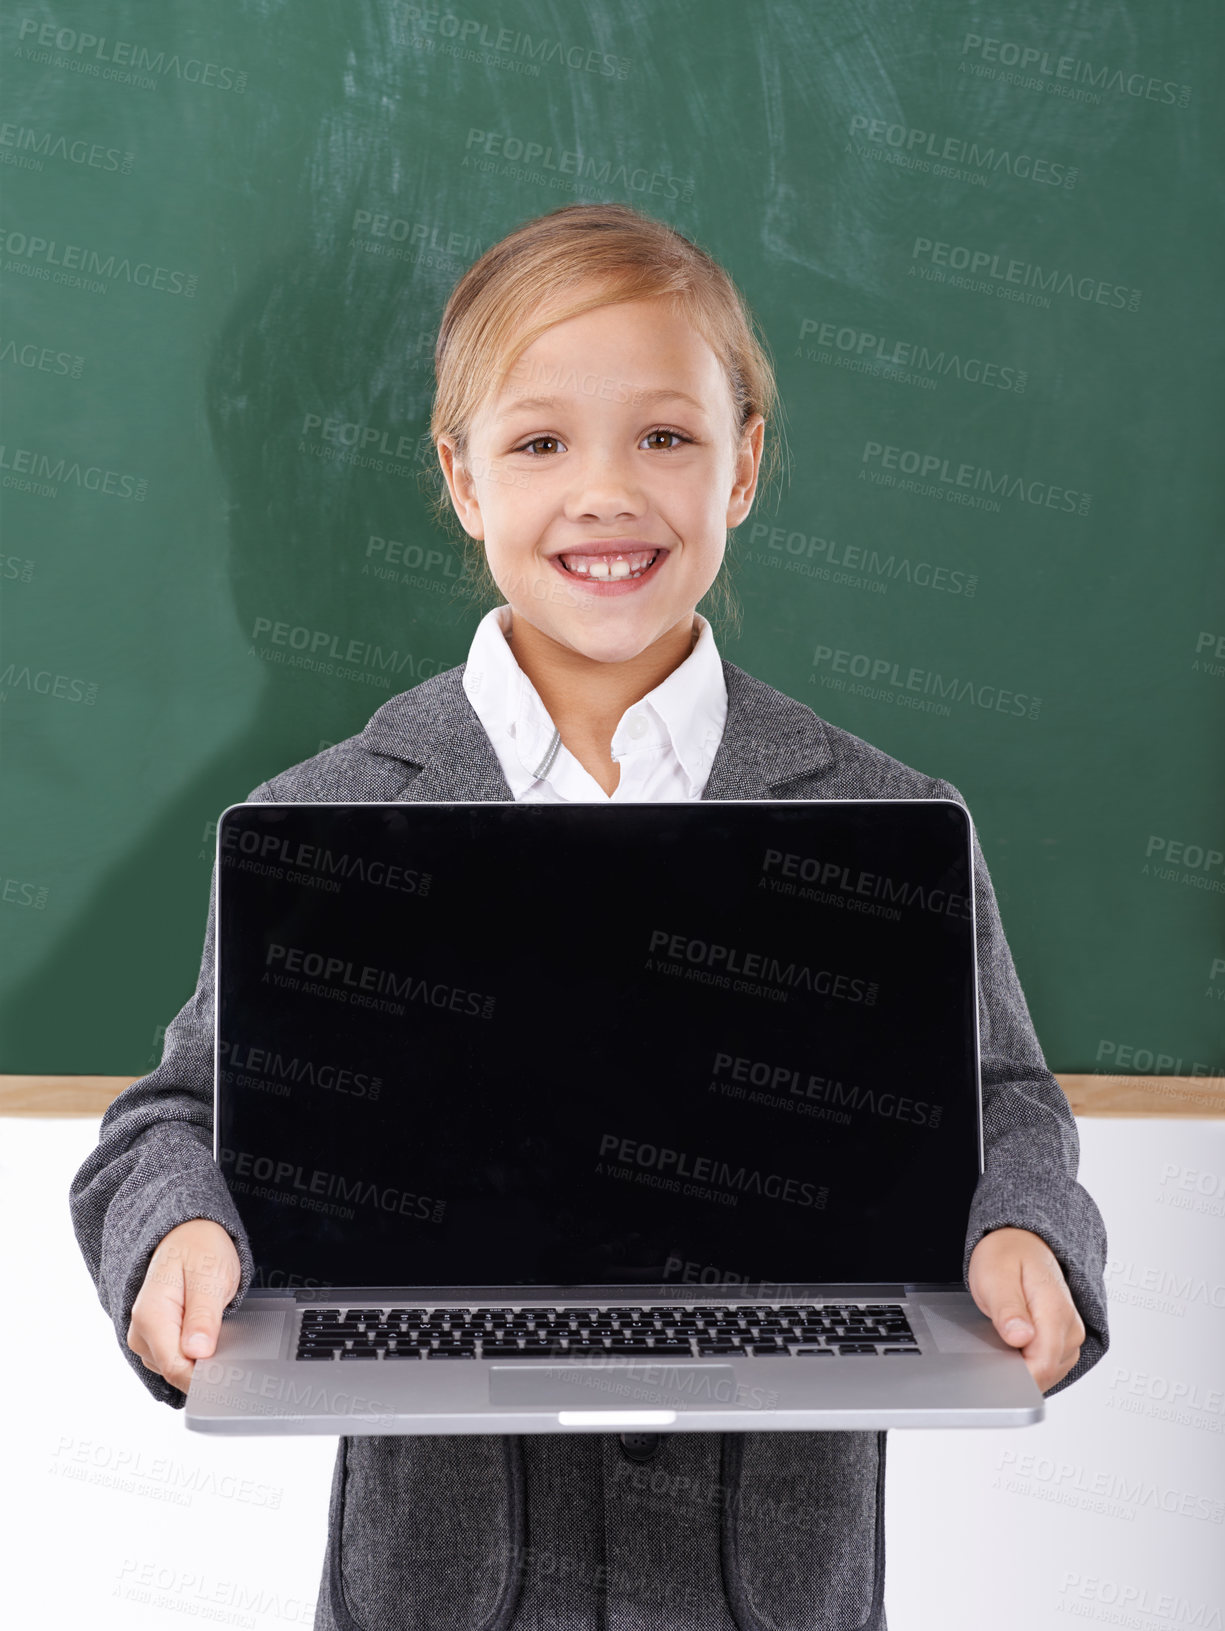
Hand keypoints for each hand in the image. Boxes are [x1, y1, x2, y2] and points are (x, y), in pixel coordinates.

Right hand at [126, 1219, 240, 1392]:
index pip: (175, 1368)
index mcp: (150, 1317)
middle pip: (176, 1372)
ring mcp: (146, 1337)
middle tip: (233, 1341)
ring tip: (220, 1328)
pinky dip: (196, 1354)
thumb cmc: (199, 1247)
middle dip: (206, 1367)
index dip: (205, 1377)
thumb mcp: (210, 1276)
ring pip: (177, 1369)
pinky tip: (210, 1334)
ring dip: (202, 1359)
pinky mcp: (156, 1339)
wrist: (187, 1232)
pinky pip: (177, 1360)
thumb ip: (203, 1316)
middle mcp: (141, 1332)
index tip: (232, 1374)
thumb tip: (198, 1352)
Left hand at [967, 1226, 1084, 1392]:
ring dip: (1022, 1364)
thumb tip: (1020, 1338)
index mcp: (1056, 1311)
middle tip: (994, 1339)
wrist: (1023, 1241)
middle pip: (1045, 1373)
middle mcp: (1071, 1327)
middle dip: (1016, 1368)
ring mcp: (1071, 1336)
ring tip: (1005, 1333)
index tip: (993, 1369)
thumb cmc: (1007, 1255)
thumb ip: (1007, 1309)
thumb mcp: (995, 1275)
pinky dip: (1028, 1361)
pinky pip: (1047, 1366)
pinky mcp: (1065, 1342)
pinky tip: (1014, 1341)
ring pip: (1047, 1374)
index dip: (1016, 1376)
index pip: (1043, 1365)